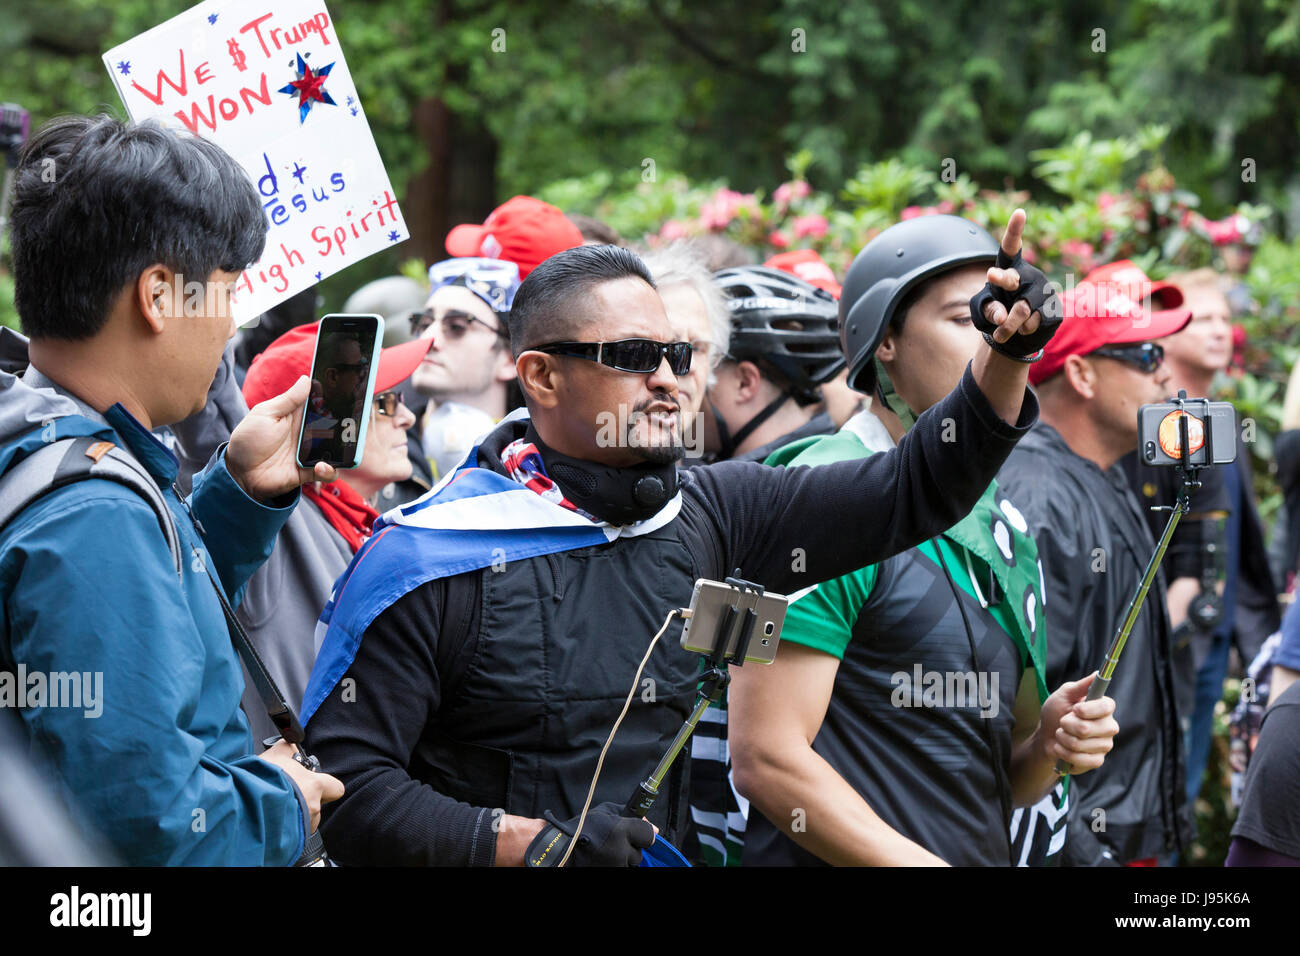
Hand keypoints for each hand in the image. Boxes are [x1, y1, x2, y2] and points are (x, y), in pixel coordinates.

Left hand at [227, 375, 337, 501]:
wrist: (240, 473)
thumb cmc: (249, 440)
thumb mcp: (265, 414)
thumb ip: (288, 399)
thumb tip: (307, 379)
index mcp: (297, 416)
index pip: (320, 403)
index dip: (332, 397)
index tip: (345, 390)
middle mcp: (307, 433)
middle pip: (334, 425)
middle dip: (346, 422)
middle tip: (352, 420)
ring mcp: (310, 452)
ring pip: (337, 448)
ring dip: (342, 447)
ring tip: (340, 446)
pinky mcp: (309, 471)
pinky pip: (328, 471)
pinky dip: (329, 470)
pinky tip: (320, 466)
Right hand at [258, 739, 344, 833]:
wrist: (246, 804)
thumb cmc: (262, 780)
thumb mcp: (275, 755)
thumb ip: (287, 748)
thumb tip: (290, 743)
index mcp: (314, 786)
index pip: (336, 788)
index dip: (327, 786)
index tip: (315, 783)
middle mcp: (312, 808)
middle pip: (316, 807)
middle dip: (304, 802)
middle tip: (288, 795)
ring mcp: (302, 825)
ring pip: (303, 820)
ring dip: (292, 814)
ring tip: (274, 806)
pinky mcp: (289, 838)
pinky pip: (291, 832)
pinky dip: (282, 826)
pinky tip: (269, 816)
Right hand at [525, 801, 656, 866]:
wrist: (561, 849)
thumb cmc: (581, 828)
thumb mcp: (605, 812)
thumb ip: (628, 815)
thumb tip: (652, 827)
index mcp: (621, 831)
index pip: (648, 835)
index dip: (644, 833)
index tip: (639, 833)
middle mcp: (620, 852)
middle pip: (639, 853)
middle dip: (630, 848)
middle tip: (614, 843)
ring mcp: (615, 866)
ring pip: (630, 865)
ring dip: (623, 859)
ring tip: (606, 852)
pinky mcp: (610, 873)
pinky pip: (620, 869)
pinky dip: (615, 865)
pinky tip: (603, 859)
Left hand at [971, 208, 1061, 354]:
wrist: (1019, 334)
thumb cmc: (998, 312)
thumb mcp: (984, 310)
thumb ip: (988, 309)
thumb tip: (1002, 316)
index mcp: (1010, 269)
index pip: (1011, 248)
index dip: (1015, 231)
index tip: (1020, 212)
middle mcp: (1028, 276)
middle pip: (1012, 279)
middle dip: (1001, 278)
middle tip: (991, 275)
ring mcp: (1043, 291)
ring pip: (1021, 310)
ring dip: (1007, 327)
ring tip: (1000, 335)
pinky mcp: (1054, 308)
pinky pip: (1034, 323)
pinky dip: (1024, 331)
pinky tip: (1025, 329)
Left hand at [1037, 673, 1118, 775]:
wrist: (1046, 737)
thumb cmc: (1056, 712)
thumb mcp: (1064, 695)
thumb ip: (1080, 686)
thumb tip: (1097, 673)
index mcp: (1104, 707)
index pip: (1106, 707)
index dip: (1087, 710)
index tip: (1074, 709)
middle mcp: (1109, 726)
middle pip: (1087, 728)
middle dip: (1066, 725)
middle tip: (1063, 722)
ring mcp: (1105, 745)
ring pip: (1079, 744)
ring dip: (1062, 739)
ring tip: (1061, 735)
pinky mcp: (1098, 760)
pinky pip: (1081, 760)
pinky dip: (1064, 753)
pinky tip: (1062, 749)